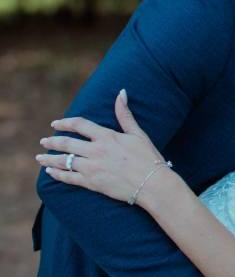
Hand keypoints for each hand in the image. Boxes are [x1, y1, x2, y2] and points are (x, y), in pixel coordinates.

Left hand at [36, 91, 167, 204]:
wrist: (152, 184)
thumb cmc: (148, 158)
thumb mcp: (138, 134)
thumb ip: (125, 115)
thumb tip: (121, 93)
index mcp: (106, 136)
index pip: (79, 125)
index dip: (65, 123)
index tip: (56, 124)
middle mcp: (96, 151)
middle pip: (67, 143)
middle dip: (52, 142)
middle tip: (43, 141)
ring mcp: (92, 168)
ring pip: (64, 161)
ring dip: (49, 159)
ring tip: (40, 157)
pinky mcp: (92, 183)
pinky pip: (69, 178)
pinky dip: (58, 174)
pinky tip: (50, 172)